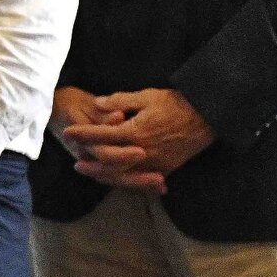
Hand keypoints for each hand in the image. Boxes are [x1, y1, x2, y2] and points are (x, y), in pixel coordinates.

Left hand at [61, 88, 214, 194]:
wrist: (209, 117)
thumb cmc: (177, 103)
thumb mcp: (147, 96)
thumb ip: (120, 100)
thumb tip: (98, 103)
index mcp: (136, 131)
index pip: (102, 136)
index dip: (83, 135)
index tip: (67, 133)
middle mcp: (143, 151)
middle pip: (109, 164)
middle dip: (91, 165)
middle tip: (76, 163)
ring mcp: (156, 163)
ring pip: (124, 176)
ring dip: (106, 176)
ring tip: (93, 173)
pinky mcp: (167, 168)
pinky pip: (142, 180)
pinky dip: (127, 181)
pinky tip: (117, 178)